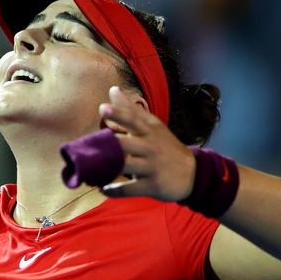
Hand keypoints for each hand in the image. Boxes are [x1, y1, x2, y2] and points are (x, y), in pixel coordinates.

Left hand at [99, 86, 195, 201]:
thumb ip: (131, 110)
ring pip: (124, 166)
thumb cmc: (165, 146)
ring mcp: (151, 167)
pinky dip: (114, 190)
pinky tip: (103, 188)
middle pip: (124, 144)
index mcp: (149, 131)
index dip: (117, 114)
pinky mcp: (152, 185)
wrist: (193, 173)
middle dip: (106, 145)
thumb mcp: (153, 126)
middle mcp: (150, 147)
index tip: (102, 108)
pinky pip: (129, 189)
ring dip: (105, 169)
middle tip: (87, 147)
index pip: (133, 120)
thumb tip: (112, 90)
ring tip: (88, 171)